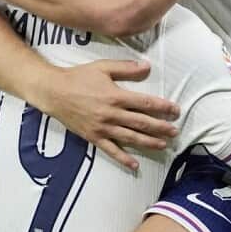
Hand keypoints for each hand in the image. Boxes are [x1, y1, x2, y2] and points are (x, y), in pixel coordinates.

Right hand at [32, 59, 180, 171]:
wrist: (54, 92)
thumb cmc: (78, 77)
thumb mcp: (103, 67)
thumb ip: (126, 68)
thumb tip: (148, 66)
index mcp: (116, 96)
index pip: (145, 103)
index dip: (162, 107)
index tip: (175, 110)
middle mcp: (112, 114)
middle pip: (142, 123)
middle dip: (161, 127)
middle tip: (176, 131)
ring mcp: (103, 128)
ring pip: (130, 138)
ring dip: (149, 142)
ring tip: (164, 145)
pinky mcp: (93, 137)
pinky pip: (111, 150)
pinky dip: (123, 158)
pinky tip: (135, 165)